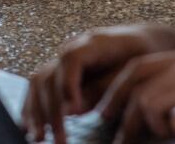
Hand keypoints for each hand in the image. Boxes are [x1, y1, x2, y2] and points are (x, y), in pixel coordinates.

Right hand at [24, 25, 174, 143]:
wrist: (145, 41)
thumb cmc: (145, 55)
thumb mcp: (134, 70)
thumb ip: (105, 88)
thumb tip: (74, 110)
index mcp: (93, 43)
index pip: (70, 60)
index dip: (68, 85)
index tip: (73, 113)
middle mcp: (71, 48)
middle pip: (49, 75)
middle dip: (50, 110)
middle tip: (59, 140)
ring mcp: (64, 59)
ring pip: (38, 82)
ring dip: (36, 110)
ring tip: (39, 137)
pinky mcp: (61, 71)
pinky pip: (40, 87)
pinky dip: (33, 106)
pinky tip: (30, 126)